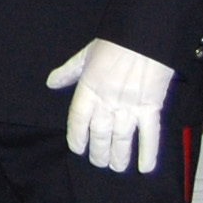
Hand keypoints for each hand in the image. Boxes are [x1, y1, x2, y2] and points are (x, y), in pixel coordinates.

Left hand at [46, 39, 175, 173]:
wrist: (145, 35)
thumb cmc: (115, 42)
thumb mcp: (86, 54)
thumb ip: (68, 71)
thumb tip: (51, 82)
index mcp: (89, 87)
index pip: (78, 118)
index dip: (77, 136)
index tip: (77, 148)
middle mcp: (107, 100)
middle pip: (99, 133)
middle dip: (98, 151)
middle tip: (99, 161)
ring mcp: (130, 105)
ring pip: (121, 138)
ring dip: (118, 156)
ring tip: (116, 167)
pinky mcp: (151, 106)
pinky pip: (149, 134)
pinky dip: (148, 152)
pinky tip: (145, 167)